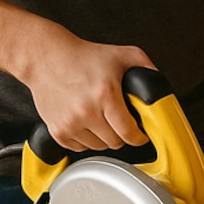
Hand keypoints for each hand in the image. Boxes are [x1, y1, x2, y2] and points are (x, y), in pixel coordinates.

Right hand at [23, 28, 153, 151]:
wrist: (44, 57)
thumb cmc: (80, 56)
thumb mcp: (120, 55)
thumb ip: (146, 67)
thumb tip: (159, 86)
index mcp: (105, 95)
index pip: (129, 133)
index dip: (138, 136)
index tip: (139, 134)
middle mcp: (87, 111)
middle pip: (116, 143)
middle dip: (121, 134)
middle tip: (118, 120)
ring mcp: (70, 123)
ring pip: (99, 147)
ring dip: (103, 137)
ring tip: (100, 118)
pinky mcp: (58, 131)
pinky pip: (80, 148)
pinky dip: (86, 139)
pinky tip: (85, 122)